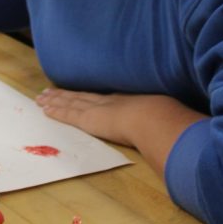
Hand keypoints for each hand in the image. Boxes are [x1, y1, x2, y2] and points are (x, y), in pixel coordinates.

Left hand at [35, 89, 205, 169]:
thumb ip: (168, 125)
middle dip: (66, 94)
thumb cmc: (169, 121)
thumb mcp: (168, 118)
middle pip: (83, 96)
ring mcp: (99, 108)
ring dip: (55, 100)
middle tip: (48, 91)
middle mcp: (111, 101)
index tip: (80, 91)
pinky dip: (56, 110)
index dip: (89, 94)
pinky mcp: (91, 119)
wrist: (158, 119)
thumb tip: (181, 132)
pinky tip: (45, 108)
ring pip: (71, 102)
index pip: (104, 97)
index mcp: (129, 101)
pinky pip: (68, 113)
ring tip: (41, 98)